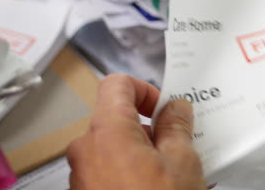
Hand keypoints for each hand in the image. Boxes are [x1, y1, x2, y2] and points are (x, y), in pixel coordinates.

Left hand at [67, 74, 206, 189]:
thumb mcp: (181, 161)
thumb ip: (177, 126)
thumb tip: (176, 108)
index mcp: (107, 132)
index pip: (117, 84)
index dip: (144, 89)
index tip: (164, 110)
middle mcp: (86, 150)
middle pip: (116, 118)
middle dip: (148, 127)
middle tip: (177, 144)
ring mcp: (83, 175)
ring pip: (114, 146)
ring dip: (142, 151)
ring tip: (170, 172)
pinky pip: (109, 168)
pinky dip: (130, 169)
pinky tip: (154, 188)